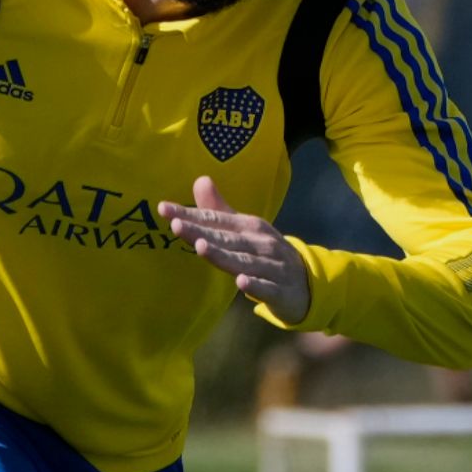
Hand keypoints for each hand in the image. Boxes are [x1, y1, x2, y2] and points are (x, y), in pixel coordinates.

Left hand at [159, 176, 310, 324]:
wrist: (308, 283)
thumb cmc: (267, 253)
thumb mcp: (245, 230)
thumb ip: (219, 211)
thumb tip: (199, 180)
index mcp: (249, 226)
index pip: (215, 219)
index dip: (190, 214)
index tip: (164, 208)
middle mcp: (260, 243)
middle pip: (226, 238)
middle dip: (202, 231)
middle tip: (176, 225)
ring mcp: (272, 266)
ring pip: (244, 261)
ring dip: (223, 254)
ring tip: (201, 248)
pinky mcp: (280, 290)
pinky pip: (266, 287)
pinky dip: (255, 285)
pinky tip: (241, 283)